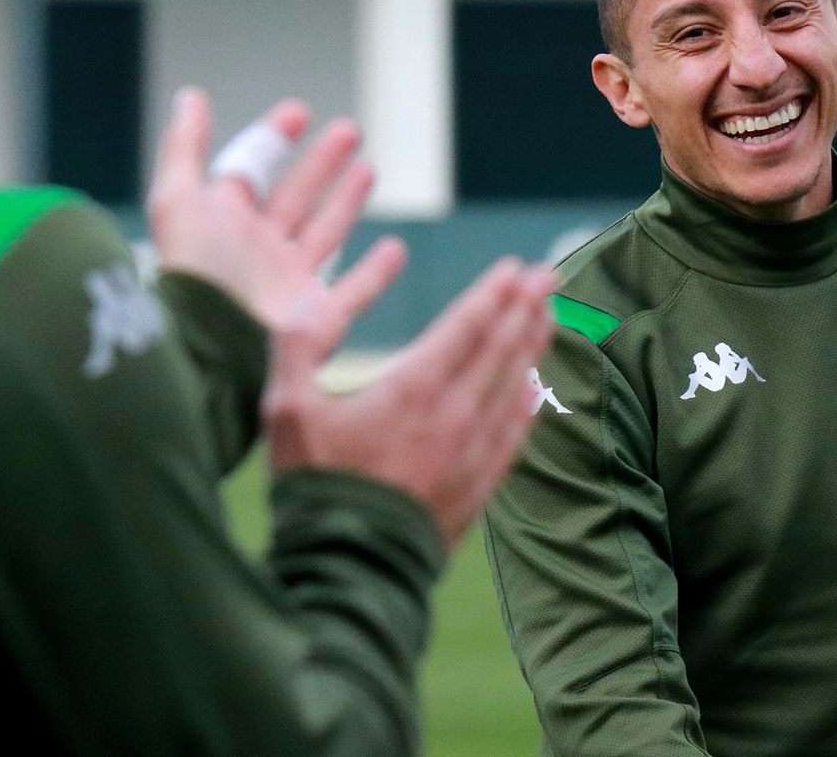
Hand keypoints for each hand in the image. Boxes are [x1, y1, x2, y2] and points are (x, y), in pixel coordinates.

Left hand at [147, 87, 404, 346]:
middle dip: (321, 163)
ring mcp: (292, 285)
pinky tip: (396, 248)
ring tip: (369, 169)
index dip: (273, 138)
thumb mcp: (178, 200)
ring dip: (347, 202)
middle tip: (349, 129)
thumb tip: (190, 95)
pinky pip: (356, 291)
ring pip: (327, 234)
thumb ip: (184, 147)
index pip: (252, 171)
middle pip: (296, 197)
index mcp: (224, 225)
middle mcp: (260, 253)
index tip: (299, 112)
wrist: (217, 349)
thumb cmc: (196, 275)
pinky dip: (378, 273)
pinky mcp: (321, 319)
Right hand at [264, 257, 557, 546]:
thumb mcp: (287, 411)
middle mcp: (454, 414)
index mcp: (412, 388)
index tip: (516, 267)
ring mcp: (472, 452)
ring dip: (531, 347)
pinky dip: (527, 404)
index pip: (465, 326)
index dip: (492, 293)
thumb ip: (296, 348)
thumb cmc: (316, 487)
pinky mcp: (478, 486)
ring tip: (548, 317)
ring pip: (513, 386)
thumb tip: (305, 304)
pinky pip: (513, 434)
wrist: (350, 569)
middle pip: (500, 348)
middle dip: (525, 307)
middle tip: (547, 275)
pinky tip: (535, 389)